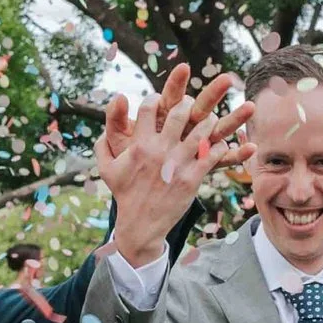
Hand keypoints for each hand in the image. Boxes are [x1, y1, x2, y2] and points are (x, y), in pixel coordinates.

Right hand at [98, 63, 255, 266]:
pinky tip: (217, 145)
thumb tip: (106, 123)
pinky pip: (213, 154)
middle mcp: (160, 151)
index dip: (156, 98)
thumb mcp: (107, 168)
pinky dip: (219, 146)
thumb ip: (103, 143)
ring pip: (202, 130)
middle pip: (180, 112)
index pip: (149, 107)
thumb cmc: (124, 194)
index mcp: (139, 145)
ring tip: (209, 120)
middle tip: (191, 104)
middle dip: (188, 103)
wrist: (141, 224)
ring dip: (209, 121)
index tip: (161, 100)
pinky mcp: (193, 178)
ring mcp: (178, 164)